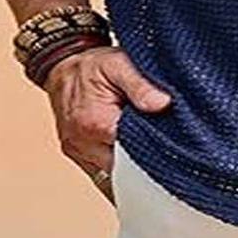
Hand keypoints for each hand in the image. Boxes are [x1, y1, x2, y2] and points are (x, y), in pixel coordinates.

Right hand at [43, 45, 173, 203]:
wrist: (61, 63)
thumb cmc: (91, 64)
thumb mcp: (118, 63)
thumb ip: (141, 85)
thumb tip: (163, 104)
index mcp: (95, 124)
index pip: (133, 151)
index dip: (156, 148)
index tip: (176, 143)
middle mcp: (82, 144)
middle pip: (123, 168)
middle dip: (146, 161)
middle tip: (171, 151)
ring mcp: (77, 152)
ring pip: (112, 174)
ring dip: (132, 167)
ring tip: (155, 156)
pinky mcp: (77, 154)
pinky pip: (101, 171)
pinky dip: (119, 167)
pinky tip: (136, 160)